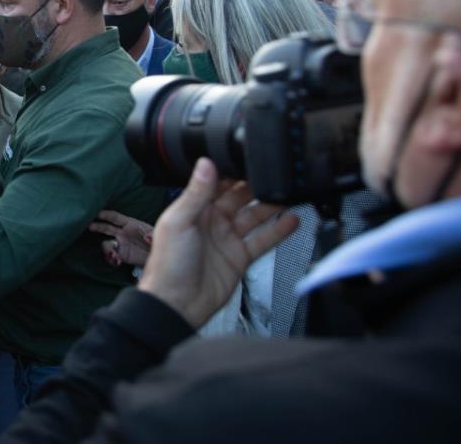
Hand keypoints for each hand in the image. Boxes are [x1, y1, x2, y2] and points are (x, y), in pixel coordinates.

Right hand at [89, 210, 152, 267]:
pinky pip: (111, 256)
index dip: (106, 215)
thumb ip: (152, 236)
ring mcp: (120, 244)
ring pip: (107, 243)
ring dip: (107, 248)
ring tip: (113, 255)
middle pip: (106, 228)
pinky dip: (111, 259)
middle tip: (90, 227)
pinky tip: (117, 261)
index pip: (115, 217)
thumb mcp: (157, 235)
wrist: (158, 255)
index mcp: (130, 223)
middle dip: (98, 227)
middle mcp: (122, 232)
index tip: (98, 214)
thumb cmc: (157, 240)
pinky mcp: (121, 255)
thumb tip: (147, 237)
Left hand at [137, 158, 297, 328]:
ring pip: (255, 216)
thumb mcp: (180, 221)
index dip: (232, 171)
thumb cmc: (168, 264)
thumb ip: (196, 193)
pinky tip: (292, 219)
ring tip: (289, 191)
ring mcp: (227, 239)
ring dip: (271, 205)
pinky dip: (279, 230)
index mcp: (194, 209)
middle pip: (240, 197)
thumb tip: (205, 162)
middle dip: (256, 185)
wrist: (176, 303)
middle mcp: (212, 221)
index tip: (249, 157)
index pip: (217, 184)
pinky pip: (263, 240)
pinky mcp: (240, 257)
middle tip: (275, 172)